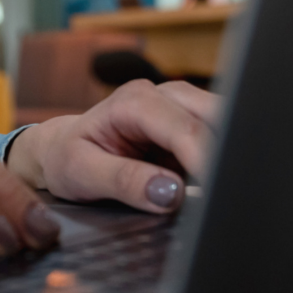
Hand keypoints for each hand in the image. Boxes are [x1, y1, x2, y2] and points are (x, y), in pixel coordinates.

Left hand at [6, 80, 219, 212]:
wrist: (62, 149)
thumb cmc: (68, 157)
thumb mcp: (82, 172)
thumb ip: (124, 181)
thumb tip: (169, 193)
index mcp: (134, 101)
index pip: (186, 129)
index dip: (206, 162)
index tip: (216, 197)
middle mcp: (164, 95)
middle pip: (217, 118)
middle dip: (227, 155)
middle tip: (230, 196)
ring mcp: (182, 108)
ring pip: (227, 123)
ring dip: (230, 156)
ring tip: (227, 194)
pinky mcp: (192, 126)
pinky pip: (222, 137)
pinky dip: (226, 159)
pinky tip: (222, 184)